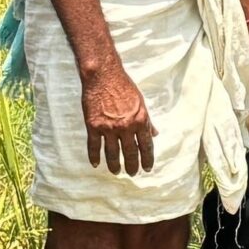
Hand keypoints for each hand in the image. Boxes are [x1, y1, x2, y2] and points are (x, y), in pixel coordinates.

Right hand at [81, 62, 156, 177]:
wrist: (103, 75)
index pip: (146, 146)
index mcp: (139, 121)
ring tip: (116, 171)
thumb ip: (147, 120)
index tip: (147, 168)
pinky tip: (96, 164)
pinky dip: (94, 157)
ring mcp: (108, 128)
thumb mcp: (141, 103)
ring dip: (114, 165)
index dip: (147, 159)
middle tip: (132, 173)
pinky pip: (93, 146)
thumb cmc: (124, 87)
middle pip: (130, 153)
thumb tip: (154, 134)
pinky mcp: (93, 125)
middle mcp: (125, 127)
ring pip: (112, 153)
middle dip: (132, 166)